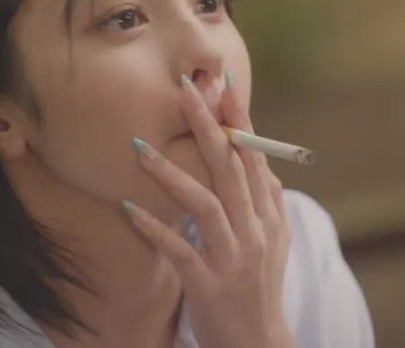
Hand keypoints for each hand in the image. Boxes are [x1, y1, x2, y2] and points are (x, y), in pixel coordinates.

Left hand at [123, 74, 294, 347]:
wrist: (259, 343)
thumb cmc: (261, 288)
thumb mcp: (277, 243)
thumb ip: (271, 202)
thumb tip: (264, 166)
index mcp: (269, 216)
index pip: (254, 158)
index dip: (240, 120)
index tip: (223, 83)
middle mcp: (255, 231)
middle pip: (231, 169)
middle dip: (208, 126)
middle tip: (184, 89)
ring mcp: (233, 258)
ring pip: (205, 205)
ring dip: (172, 173)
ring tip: (139, 148)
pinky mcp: (208, 284)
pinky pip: (180, 250)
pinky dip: (154, 228)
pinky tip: (128, 208)